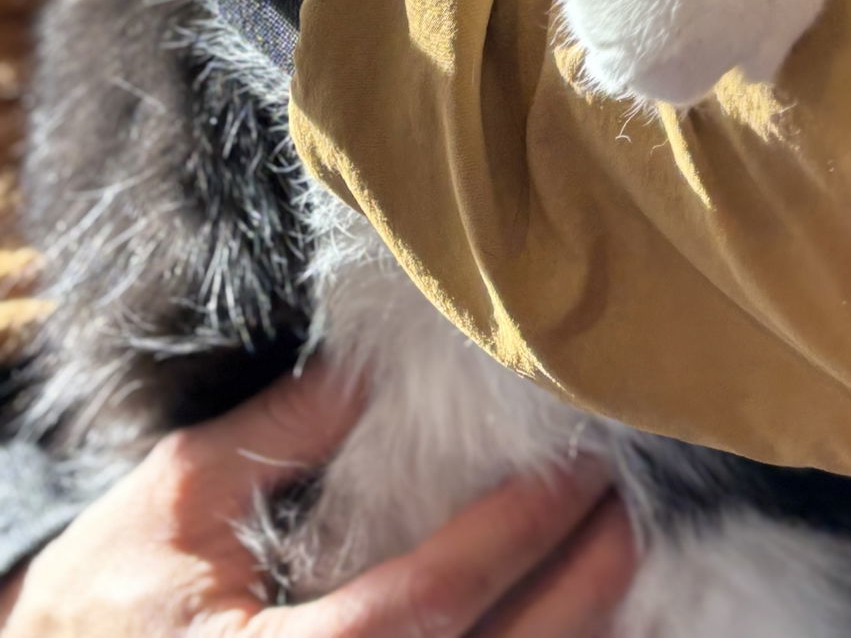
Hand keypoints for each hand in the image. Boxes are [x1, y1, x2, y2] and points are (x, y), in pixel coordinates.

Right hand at [0, 359, 635, 635]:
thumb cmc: (104, 603)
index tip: (577, 473)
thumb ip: (287, 427)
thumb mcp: (179, 497)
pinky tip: (574, 619)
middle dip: (573, 591)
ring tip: (620, 555)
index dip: (509, 540)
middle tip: (627, 506)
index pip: (421, 610)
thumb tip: (388, 359)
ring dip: (568, 634)